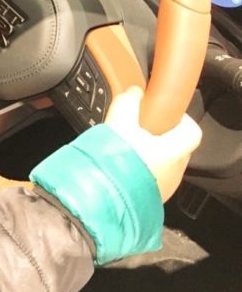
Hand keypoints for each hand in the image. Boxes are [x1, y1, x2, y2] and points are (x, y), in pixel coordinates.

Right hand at [104, 86, 201, 201]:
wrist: (100, 197)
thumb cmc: (114, 162)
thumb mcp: (119, 122)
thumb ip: (129, 102)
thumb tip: (135, 92)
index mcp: (173, 151)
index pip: (192, 130)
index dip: (179, 119)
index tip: (162, 114)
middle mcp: (175, 171)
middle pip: (177, 146)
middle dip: (159, 136)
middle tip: (137, 130)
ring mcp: (164, 187)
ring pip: (164, 164)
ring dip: (149, 155)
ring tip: (124, 150)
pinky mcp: (150, 199)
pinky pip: (151, 179)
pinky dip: (140, 171)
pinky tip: (120, 167)